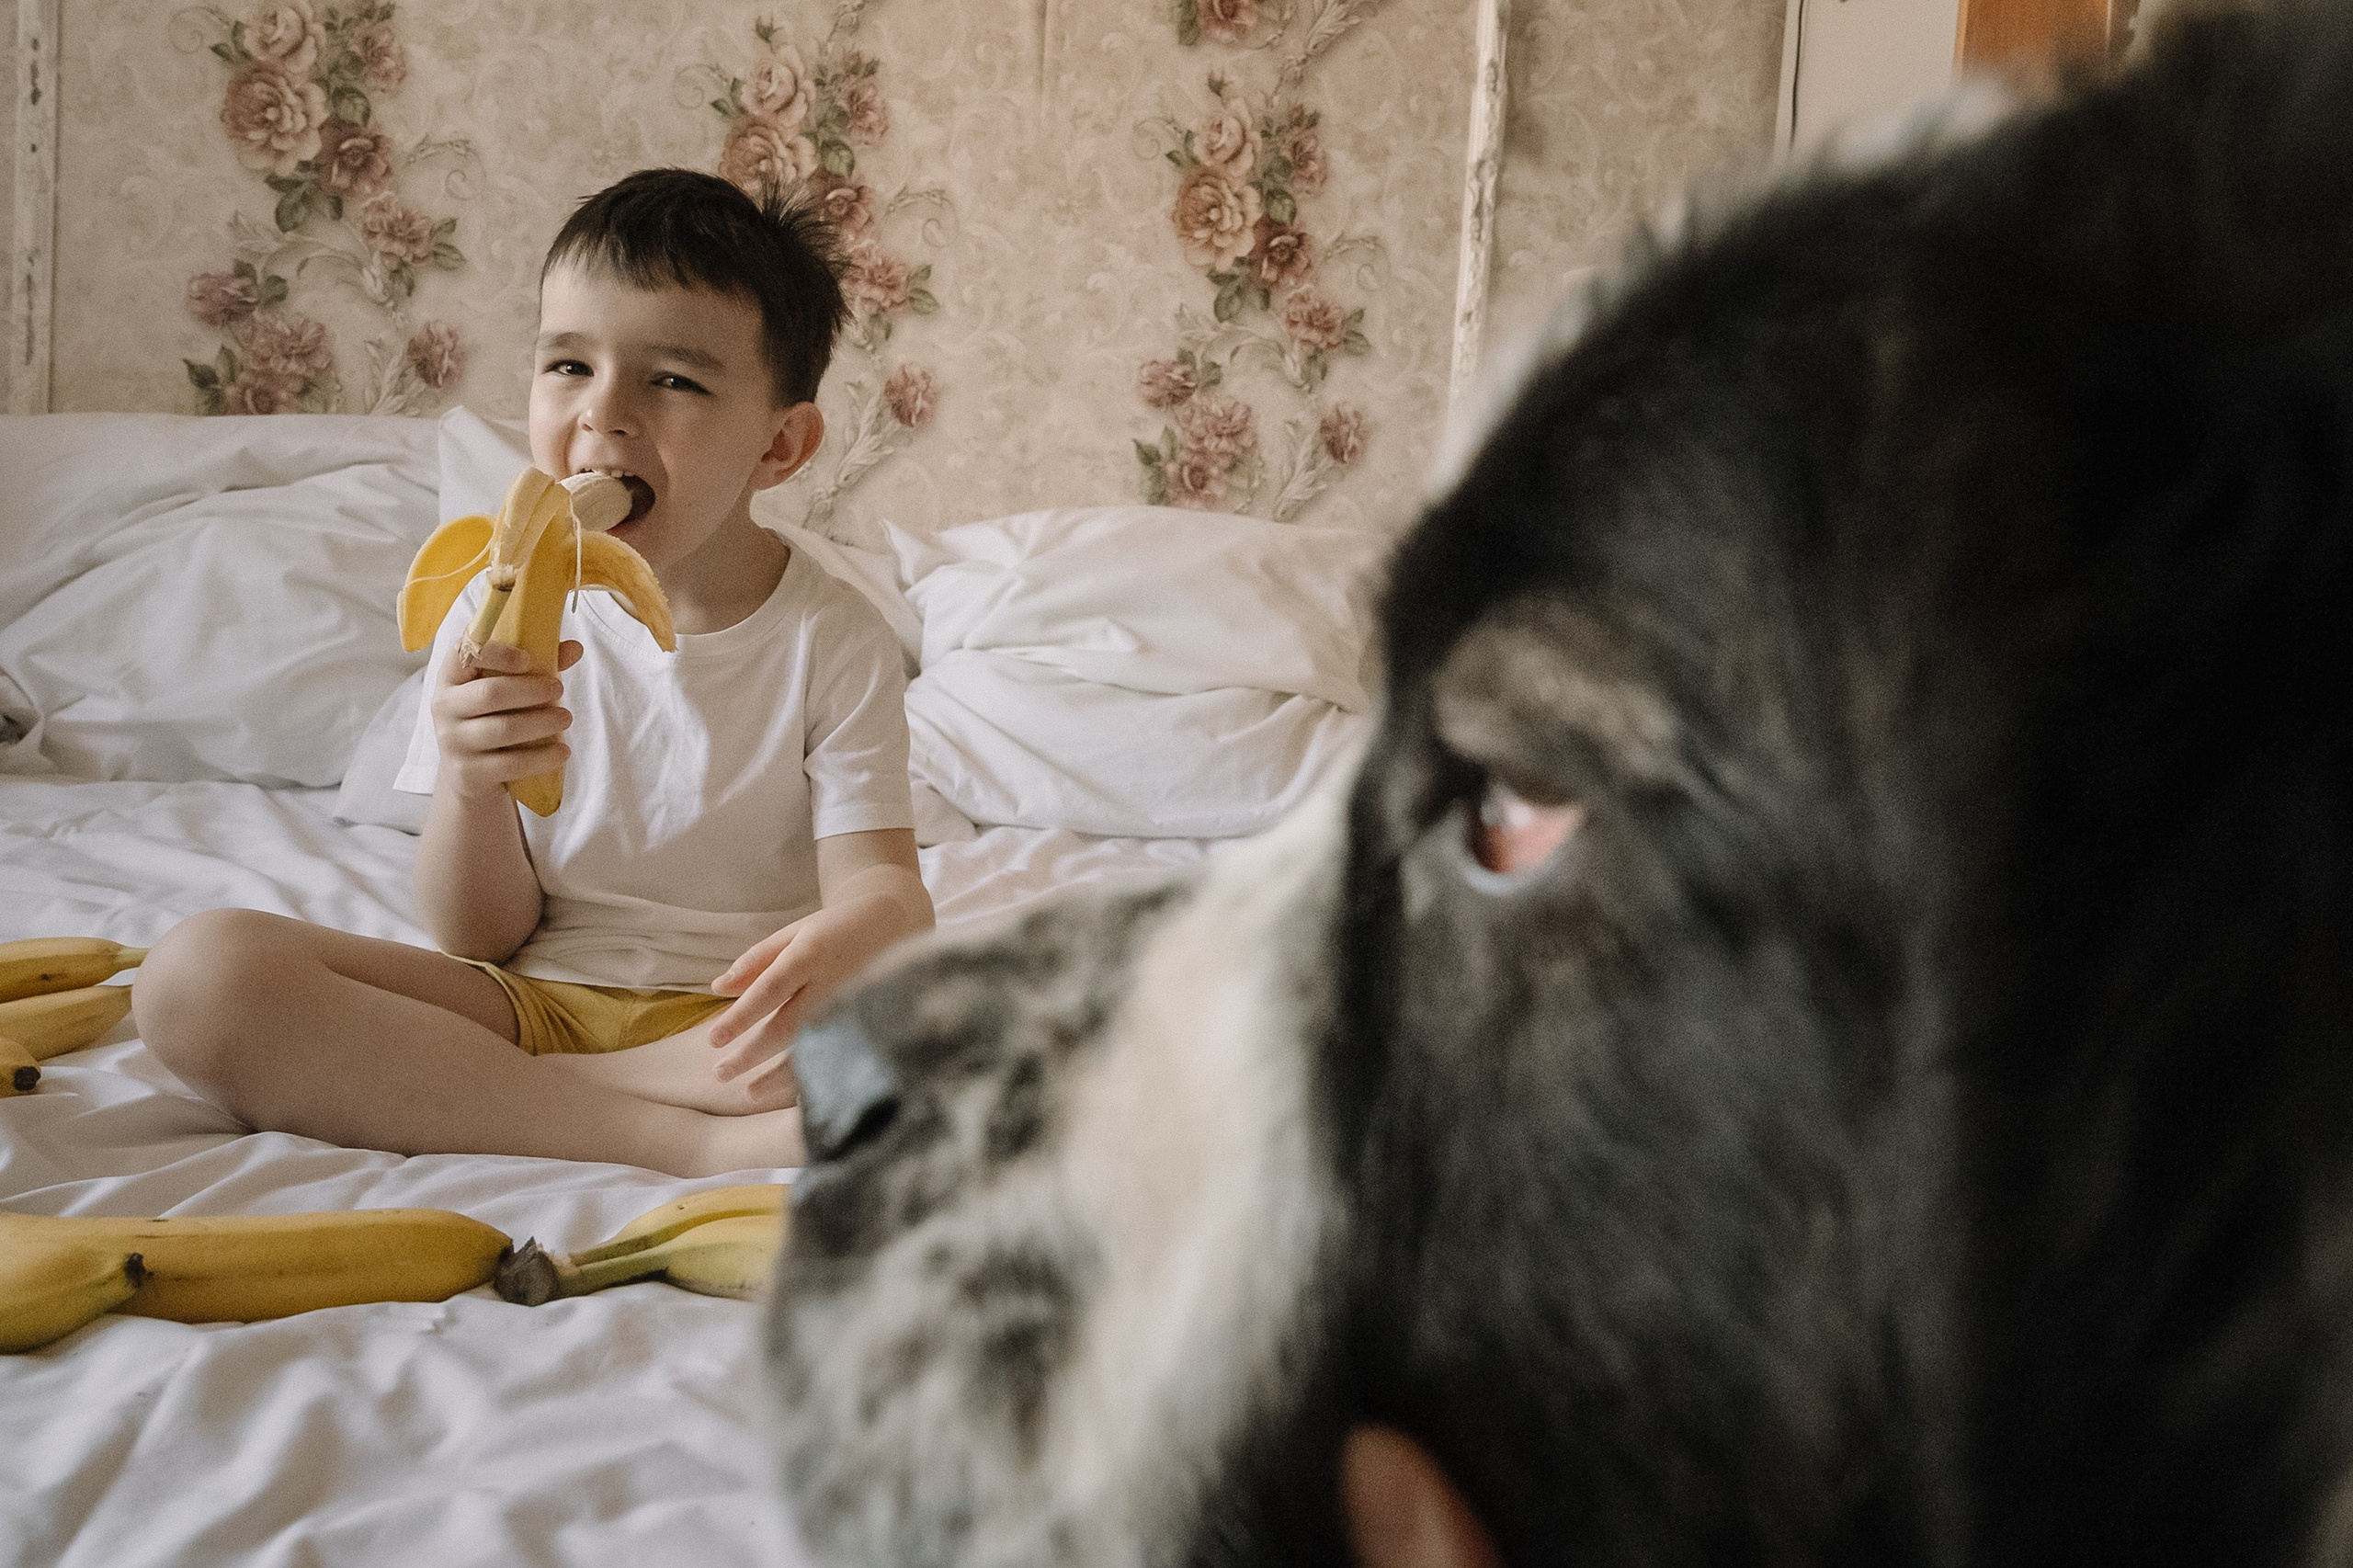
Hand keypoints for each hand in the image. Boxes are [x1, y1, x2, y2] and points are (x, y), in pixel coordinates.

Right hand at [428, 639, 582, 802]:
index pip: (464, 654)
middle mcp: (444, 707)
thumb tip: (575, 648)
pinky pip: (510, 763)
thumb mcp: (508, 690)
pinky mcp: (468, 773)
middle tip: (559, 689)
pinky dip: (541, 757)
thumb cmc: (493, 719)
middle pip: (490, 693)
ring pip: (503, 729)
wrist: (471, 776)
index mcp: (451, 678)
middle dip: (530, 690)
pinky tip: (562, 751)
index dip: (496, 653)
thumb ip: (537, 666)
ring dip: (541, 722)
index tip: (528, 659)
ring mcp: (453, 742)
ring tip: (566, 718)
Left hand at [705, 894, 913, 1098]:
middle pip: (787, 1026)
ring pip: (814, 1050)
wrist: (896, 924)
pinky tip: (791, 1092)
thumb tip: (717, 988)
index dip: (740, 1018)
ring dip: (779, 1076)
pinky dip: (814, 1077)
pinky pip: (838, 1055)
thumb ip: (756, 961)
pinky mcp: (870, 1021)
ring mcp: (855, 1005)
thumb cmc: (834, 929)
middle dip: (751, 1054)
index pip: (769, 991)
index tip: (712, 1041)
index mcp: (811, 953)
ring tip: (748, 1093)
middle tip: (720, 1073)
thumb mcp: (794, 933)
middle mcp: (834, 981)